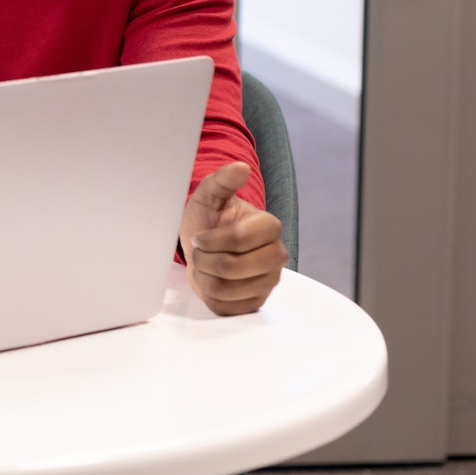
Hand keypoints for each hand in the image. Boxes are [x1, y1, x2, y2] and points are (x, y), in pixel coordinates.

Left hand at [180, 161, 287, 315]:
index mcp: (269, 227)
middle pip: (232, 267)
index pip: (239, 240)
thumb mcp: (207, 196)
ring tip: (206, 264)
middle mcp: (276, 256)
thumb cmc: (208, 220)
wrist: (204, 247)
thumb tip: (239, 167)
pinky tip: (212, 280)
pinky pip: (225, 307)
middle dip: (205, 259)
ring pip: (225, 289)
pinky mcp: (256, 302)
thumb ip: (221, 181)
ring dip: (204, 276)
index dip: (210, 240)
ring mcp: (269, 281)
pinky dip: (209, 295)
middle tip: (201, 251)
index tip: (199, 236)